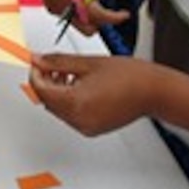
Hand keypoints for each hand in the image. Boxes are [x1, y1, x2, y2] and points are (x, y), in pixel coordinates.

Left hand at [29, 53, 156, 135]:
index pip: (41, 90)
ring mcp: (87, 127)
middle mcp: (79, 120)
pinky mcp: (93, 128)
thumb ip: (58, 62)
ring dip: (57, 91)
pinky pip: (71, 115)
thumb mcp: (87, 62)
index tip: (38, 63)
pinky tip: (78, 84)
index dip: (36, 74)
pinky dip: (69, 100)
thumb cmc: (129, 76)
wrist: (153, 90)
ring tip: (68, 72)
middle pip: (47, 101)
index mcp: (76, 103)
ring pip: (58, 109)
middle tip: (52, 65)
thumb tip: (37, 60)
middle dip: (46, 82)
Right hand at [44, 0, 128, 34]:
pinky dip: (77, 8)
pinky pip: (67, 13)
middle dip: (99, 21)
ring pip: (76, 21)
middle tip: (108, 10)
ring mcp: (53, 4)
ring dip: (87, 13)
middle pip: (86, 28)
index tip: (123, 14)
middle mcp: (60, 5)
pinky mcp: (49, 1)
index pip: (98, 17)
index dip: (114, 18)